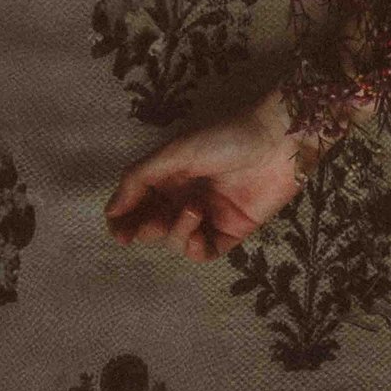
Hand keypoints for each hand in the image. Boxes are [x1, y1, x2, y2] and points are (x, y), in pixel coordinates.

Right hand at [104, 87, 309, 262]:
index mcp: (168, 179)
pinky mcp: (233, 230)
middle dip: (147, 230)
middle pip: (151, 229)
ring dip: (175, 232)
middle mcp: (185, 199)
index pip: (135, 208)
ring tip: (194, 208)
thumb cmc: (228, 137)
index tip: (119, 232)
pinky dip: (195, 248)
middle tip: (154, 221)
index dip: (123, 223)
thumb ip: (139, 179)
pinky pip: (205, 252)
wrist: (280, 141)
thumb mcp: (175, 152)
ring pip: (175, 242)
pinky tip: (198, 233)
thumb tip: (111, 210)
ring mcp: (210, 216)